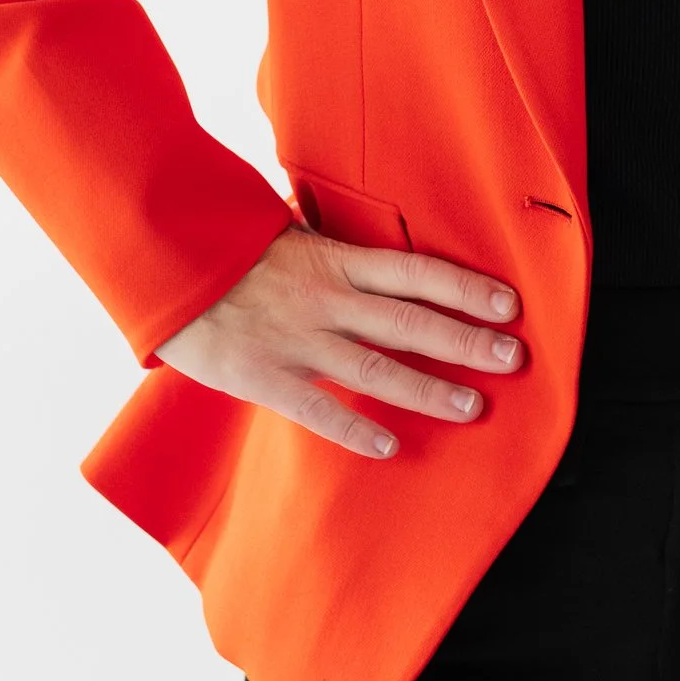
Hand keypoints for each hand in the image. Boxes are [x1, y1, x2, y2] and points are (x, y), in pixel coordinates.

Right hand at [157, 224, 525, 459]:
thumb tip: (388, 263)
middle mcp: (327, 298)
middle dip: (466, 340)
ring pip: (375, 367)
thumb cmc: (234, 250)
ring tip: (473, 406)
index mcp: (337, 259)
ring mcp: (298, 339)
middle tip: (513, 358)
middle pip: (411, 321)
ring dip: (428, 388)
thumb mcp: (294, 235)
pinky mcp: (264, 376)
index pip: (417, 272)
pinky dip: (354, 428)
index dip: (466, 288)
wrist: (166, 266)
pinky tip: (390, 445)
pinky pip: (317, 409)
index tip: (510, 303)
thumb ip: (340, 254)